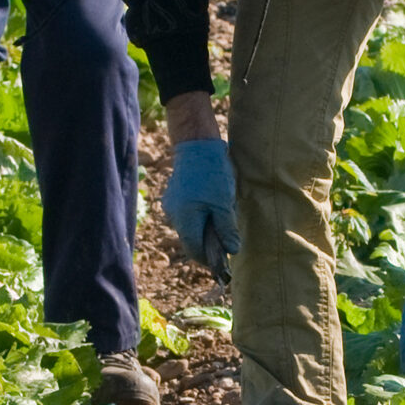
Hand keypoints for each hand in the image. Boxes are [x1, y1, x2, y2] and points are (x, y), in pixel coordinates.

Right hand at [162, 139, 239, 264]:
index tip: (226, 260)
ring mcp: (171, 206)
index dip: (210, 259)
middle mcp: (174, 216)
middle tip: (228, 238)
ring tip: (222, 216)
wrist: (197, 145)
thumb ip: (227, 229)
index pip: (195, 251)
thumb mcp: (224, 203)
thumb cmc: (212, 173)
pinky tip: (213, 206)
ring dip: (205, 229)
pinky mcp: (174, 197)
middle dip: (209, 243)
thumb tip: (232, 250)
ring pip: (190, 228)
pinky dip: (200, 217)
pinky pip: (187, 215)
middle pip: (191, 240)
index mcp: (185, 220)